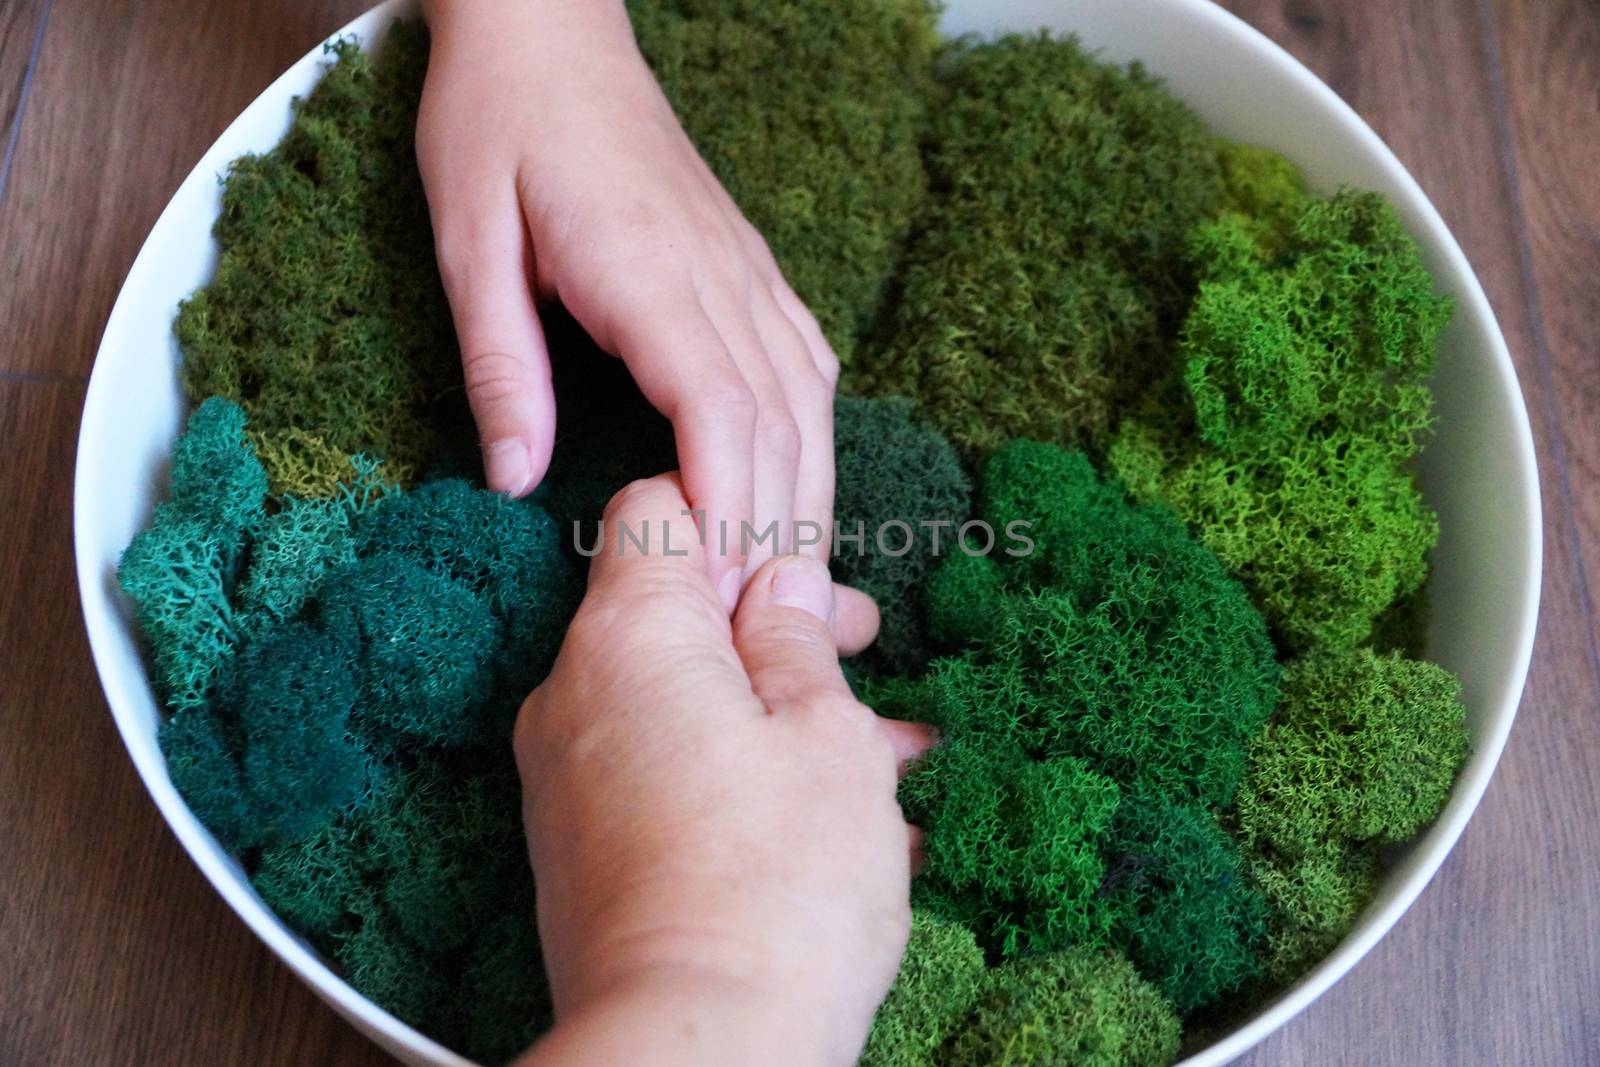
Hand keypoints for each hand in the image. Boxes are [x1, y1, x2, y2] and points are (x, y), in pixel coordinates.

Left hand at [418, 0, 839, 609]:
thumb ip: (500, 363)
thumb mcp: (467, 241)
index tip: (713, 594)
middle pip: (781, 423)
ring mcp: (746, 269)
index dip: (729, 510)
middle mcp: (719, 275)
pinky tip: (803, 481)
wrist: (550, 33)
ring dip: (806, 494)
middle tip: (758, 629)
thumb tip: (515, 479)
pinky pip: (805, 362)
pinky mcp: (750, 267)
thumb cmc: (497, 125)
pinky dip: (812, 435)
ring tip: (790, 585)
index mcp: (648, 271)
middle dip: (776, 531)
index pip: (720, 411)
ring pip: (808, 400)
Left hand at [512, 475, 934, 1066]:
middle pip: (673, 612)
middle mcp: (575, 695)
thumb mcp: (826, 735)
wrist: (694, 1050)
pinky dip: (742, 774)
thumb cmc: (778, 883)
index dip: (740, 518)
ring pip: (683, 701)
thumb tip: (782, 586)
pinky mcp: (584, 850)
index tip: (811, 564)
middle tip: (865, 641)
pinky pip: (665, 773)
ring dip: (779, 710)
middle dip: (776, 622)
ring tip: (888, 751)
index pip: (656, 509)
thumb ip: (799, 641)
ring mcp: (570, 778)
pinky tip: (840, 820)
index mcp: (628, 635)